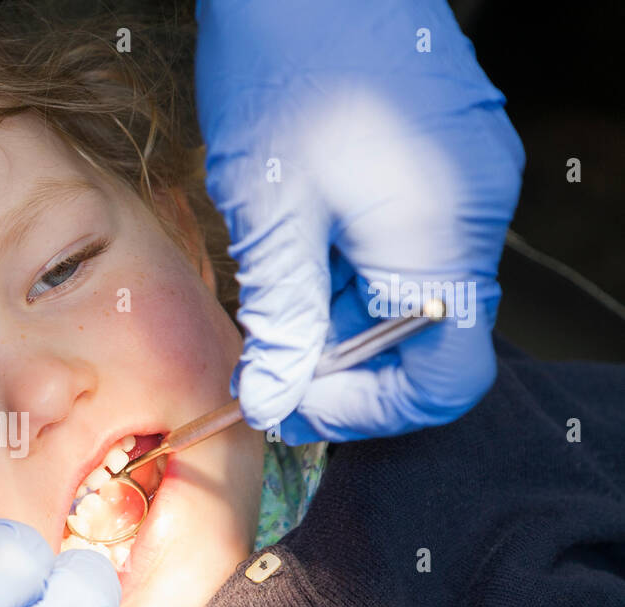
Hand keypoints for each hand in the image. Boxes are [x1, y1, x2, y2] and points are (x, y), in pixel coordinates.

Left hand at [195, 0, 524, 442]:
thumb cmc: (286, 67)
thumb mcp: (270, 213)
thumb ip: (281, 318)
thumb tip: (274, 397)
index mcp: (441, 237)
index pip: (443, 380)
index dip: (367, 409)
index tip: (295, 402)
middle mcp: (471, 213)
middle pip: (423, 339)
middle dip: (340, 361)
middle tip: (265, 361)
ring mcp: (462, 180)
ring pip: (406, 292)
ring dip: (336, 312)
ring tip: (268, 297)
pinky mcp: (439, 157)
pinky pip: (403, 241)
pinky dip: (348, 265)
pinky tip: (293, 250)